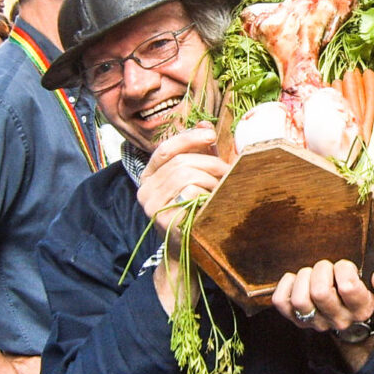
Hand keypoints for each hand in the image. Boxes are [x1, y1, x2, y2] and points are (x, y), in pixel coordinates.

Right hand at [137, 122, 229, 245]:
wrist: (191, 250)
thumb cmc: (196, 210)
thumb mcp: (198, 176)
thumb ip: (199, 152)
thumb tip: (205, 123)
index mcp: (150, 177)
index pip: (166, 149)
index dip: (188, 138)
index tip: (211, 135)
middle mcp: (145, 190)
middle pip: (181, 162)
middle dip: (211, 163)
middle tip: (229, 172)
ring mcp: (152, 206)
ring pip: (187, 175)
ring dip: (212, 179)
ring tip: (222, 190)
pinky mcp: (165, 219)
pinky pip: (190, 193)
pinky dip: (208, 194)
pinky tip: (213, 203)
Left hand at [272, 259, 373, 331]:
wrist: (353, 308)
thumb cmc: (368, 285)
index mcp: (362, 308)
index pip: (348, 287)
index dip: (344, 268)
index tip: (346, 265)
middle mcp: (339, 320)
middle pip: (320, 292)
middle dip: (322, 269)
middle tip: (327, 265)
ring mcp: (316, 322)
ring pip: (300, 300)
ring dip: (304, 277)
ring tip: (312, 272)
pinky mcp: (297, 319)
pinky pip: (282, 303)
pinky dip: (286, 285)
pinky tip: (297, 279)